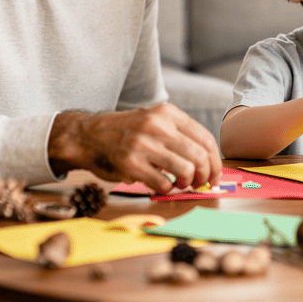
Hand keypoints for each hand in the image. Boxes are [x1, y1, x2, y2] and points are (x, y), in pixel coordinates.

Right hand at [49, 103, 221, 192]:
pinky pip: (163, 183)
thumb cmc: (126, 131)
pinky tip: (161, 185)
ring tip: (180, 183)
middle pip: (199, 156)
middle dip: (205, 175)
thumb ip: (179, 133)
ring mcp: (144, 145)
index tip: (214, 174)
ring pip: (186, 170)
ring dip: (187, 183)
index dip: (215, 161)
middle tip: (201, 183)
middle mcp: (158, 126)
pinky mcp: (131, 164)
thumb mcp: (154, 119)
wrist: (87, 135)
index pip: (205, 138)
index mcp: (168, 113)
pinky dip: (166, 188)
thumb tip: (207, 159)